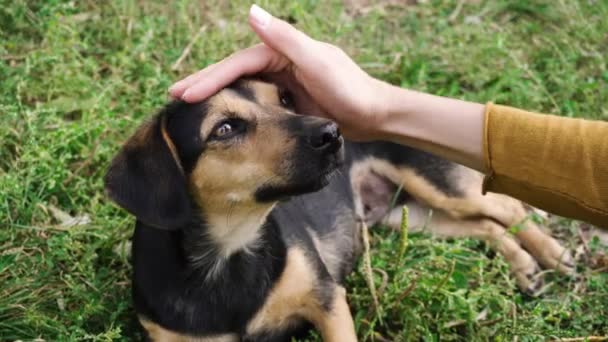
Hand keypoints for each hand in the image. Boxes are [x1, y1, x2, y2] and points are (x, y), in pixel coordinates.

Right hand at [169, 5, 389, 140]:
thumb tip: (251, 11)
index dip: (208, 78)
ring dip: (216, 98)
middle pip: (233, 74)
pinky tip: (223, 120)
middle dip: (203, 84)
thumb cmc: (349, 88)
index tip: (182, 94)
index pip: (236, 65)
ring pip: (242, 90)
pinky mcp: (287, 103)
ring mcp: (282, 84)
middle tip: (172, 98)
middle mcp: (278, 64)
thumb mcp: (316, 60)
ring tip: (188, 110)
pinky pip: (255, 106)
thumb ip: (285, 38)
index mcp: (281, 51)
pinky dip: (237, 110)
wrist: (374, 115)